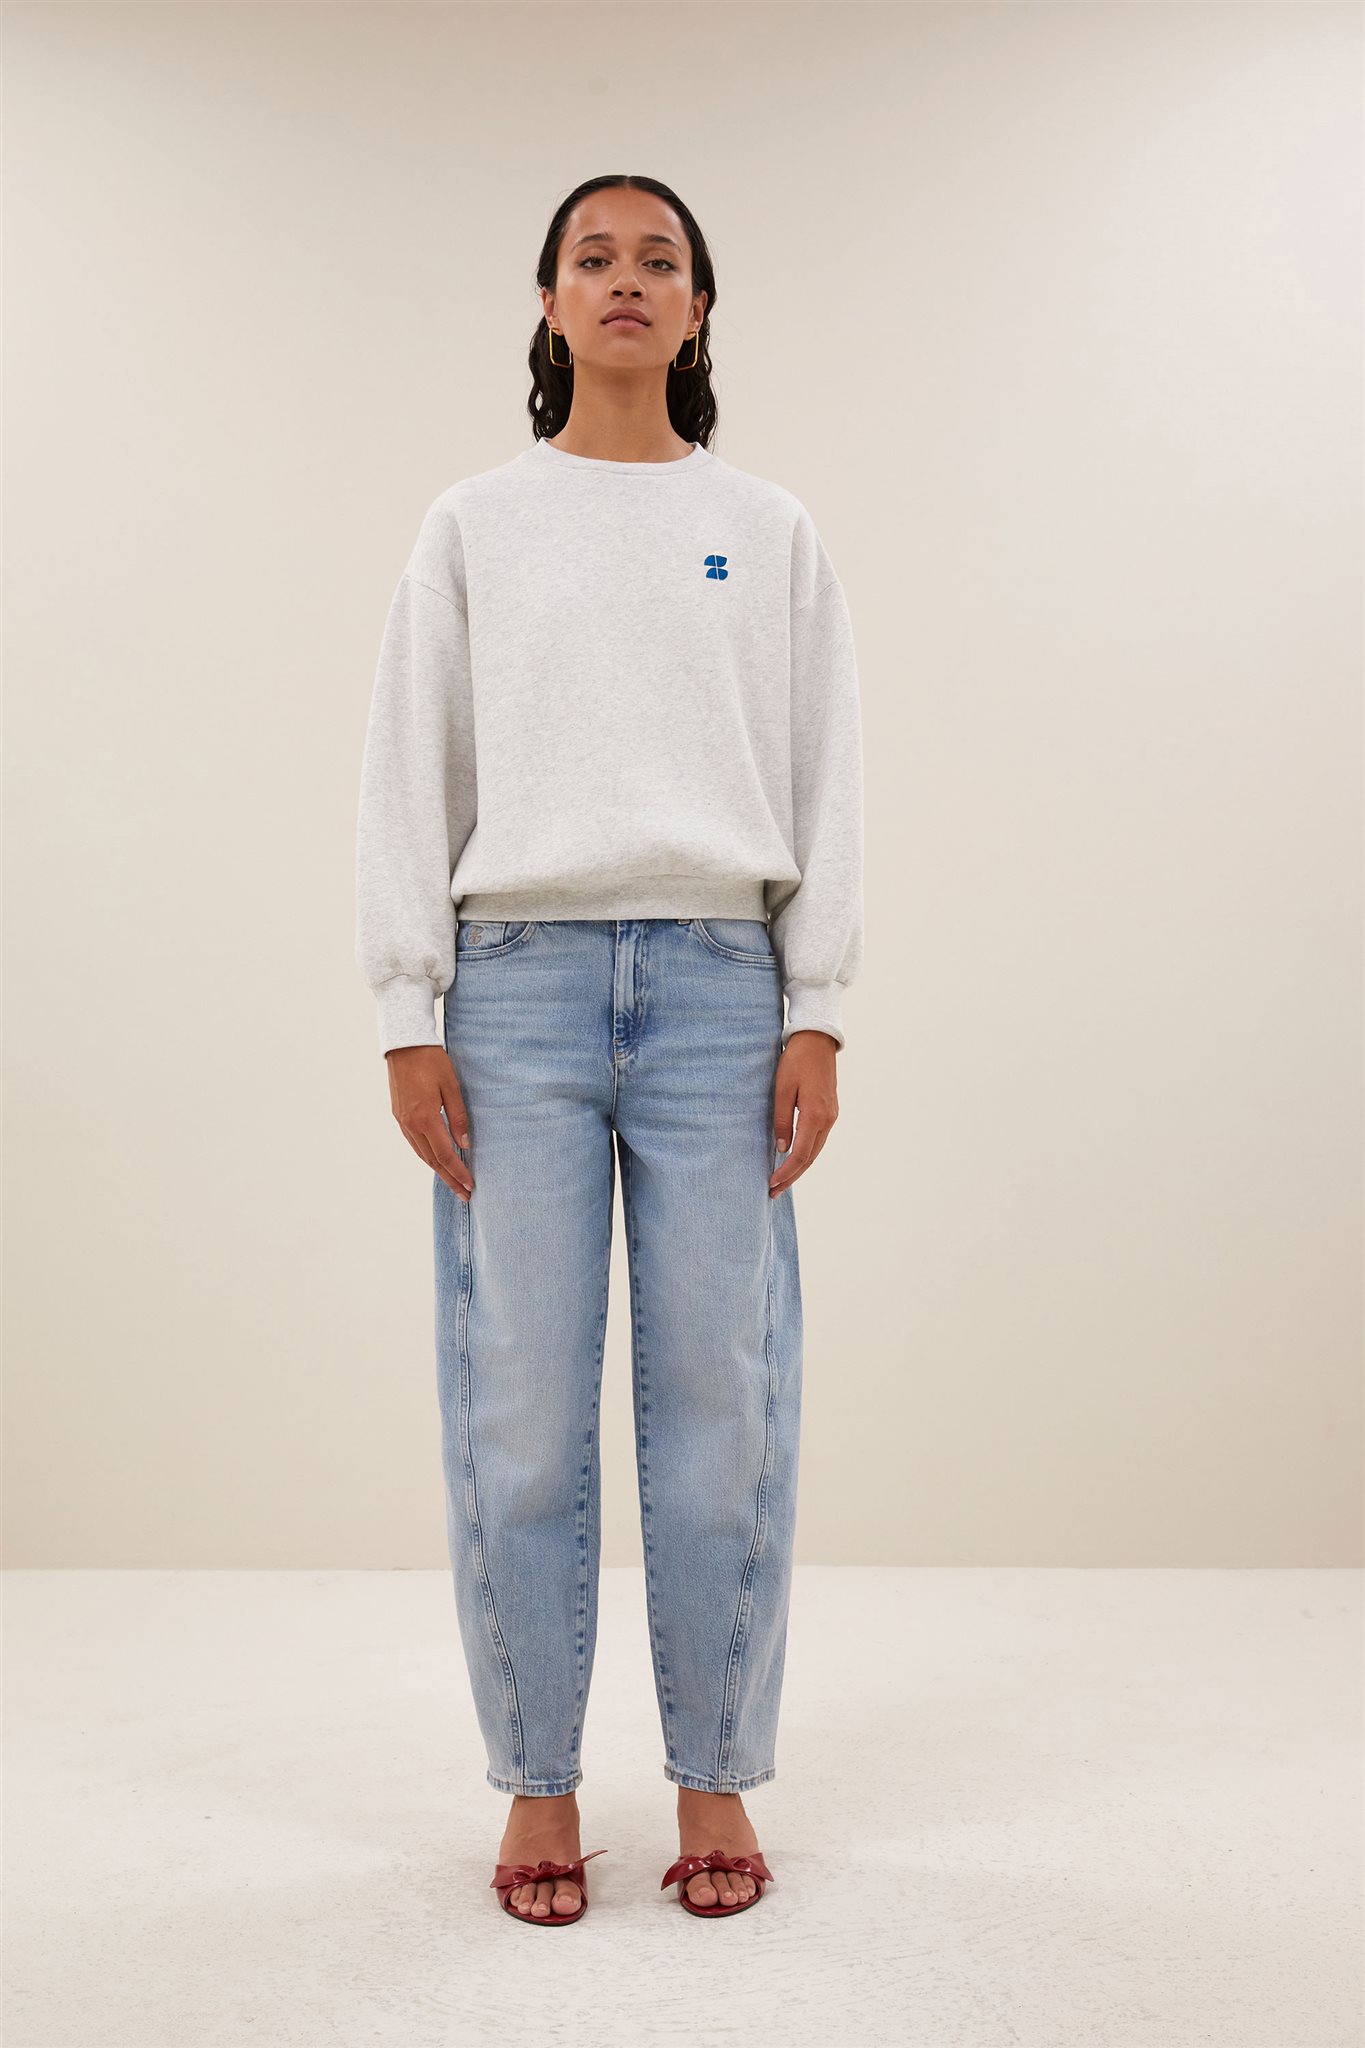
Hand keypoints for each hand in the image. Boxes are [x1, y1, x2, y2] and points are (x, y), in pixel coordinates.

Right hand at [386, 1045, 474, 1200]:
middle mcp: (410, 1124)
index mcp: (425, 1118)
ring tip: (453, 1182)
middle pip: (432, 1160)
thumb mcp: (452, 1086)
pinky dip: (427, 1155)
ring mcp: (402, 1121)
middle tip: (464, 1195)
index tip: (471, 1186)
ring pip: (422, 1154)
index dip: (458, 1172)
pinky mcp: (399, 1115)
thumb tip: (464, 1145)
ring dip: (438, 1170)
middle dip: (449, 1179)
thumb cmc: (431, 1061)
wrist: (404, 1044)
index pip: (445, 1155)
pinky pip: (414, 1143)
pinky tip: (437, 1160)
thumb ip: (458, 1117)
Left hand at [769, 1030, 838, 1195]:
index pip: (801, 1154)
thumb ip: (782, 1121)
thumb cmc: (796, 1061)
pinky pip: (818, 1139)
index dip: (786, 1173)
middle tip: (773, 1192)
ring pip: (816, 1150)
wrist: (817, 1041)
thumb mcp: (782, 1090)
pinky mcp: (830, 1111)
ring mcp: (832, 1116)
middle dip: (792, 1177)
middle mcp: (828, 1119)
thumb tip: (781, 1149)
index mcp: (815, 1115)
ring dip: (799, 1167)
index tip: (771, 1184)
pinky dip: (806, 1153)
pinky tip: (794, 1159)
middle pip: (810, 1158)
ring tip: (781, 1181)